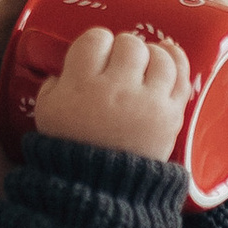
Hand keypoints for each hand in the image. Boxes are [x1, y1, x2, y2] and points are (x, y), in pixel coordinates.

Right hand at [33, 26, 189, 161]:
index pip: (95, 39)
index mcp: (81, 85)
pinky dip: (175, 60)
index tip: (96, 55)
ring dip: (150, 54)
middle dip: (123, 49)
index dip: (96, 44)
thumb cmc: (71, 147)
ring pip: (159, 55)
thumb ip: (54, 82)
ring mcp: (148, 102)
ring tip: (141, 65)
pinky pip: (181, 75)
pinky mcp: (172, 115)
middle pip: (129, 44)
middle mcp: (116, 89)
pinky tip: (166, 55)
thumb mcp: (46, 112)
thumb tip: (68, 65)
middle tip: (117, 65)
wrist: (100, 188)